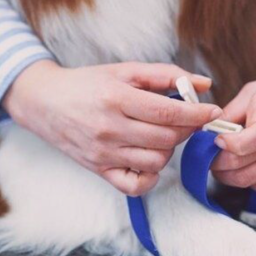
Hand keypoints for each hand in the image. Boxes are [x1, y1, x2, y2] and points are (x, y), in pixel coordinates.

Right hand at [2, 60, 223, 195]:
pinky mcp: (99, 170)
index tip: (211, 111)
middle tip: (187, 119)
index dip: (196, 113)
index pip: (167, 112)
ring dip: (169, 149)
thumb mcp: (124, 70)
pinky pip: (136, 185)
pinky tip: (149, 157)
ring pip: (156, 161)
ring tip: (163, 134)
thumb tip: (203, 83)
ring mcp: (103, 153)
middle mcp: (109, 128)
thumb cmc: (87, 83)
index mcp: (115, 97)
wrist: (45, 103)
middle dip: (186, 129)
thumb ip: (165, 74)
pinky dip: (151, 175)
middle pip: (166, 139)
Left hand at [211, 70, 255, 191]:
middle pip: (240, 165)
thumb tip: (208, 130)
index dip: (228, 143)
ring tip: (224, 158)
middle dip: (215, 162)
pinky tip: (247, 164)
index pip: (254, 138)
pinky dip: (248, 179)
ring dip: (228, 174)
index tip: (217, 138)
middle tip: (209, 152)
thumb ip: (233, 111)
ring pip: (247, 181)